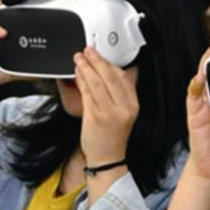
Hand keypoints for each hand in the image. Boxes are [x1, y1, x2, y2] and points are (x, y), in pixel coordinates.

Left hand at [73, 47, 138, 168]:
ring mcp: (109, 113)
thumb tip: (121, 70)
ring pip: (97, 83)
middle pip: (110, 77)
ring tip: (79, 59)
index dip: (110, 63)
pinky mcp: (95, 117)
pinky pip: (87, 94)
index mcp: (133, 105)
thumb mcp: (124, 112)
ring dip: (86, 68)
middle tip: (87, 50)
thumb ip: (123, 92)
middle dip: (97, 60)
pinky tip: (77, 74)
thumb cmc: (112, 136)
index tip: (101, 55)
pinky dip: (81, 81)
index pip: (123, 77)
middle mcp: (124, 108)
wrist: (106, 158)